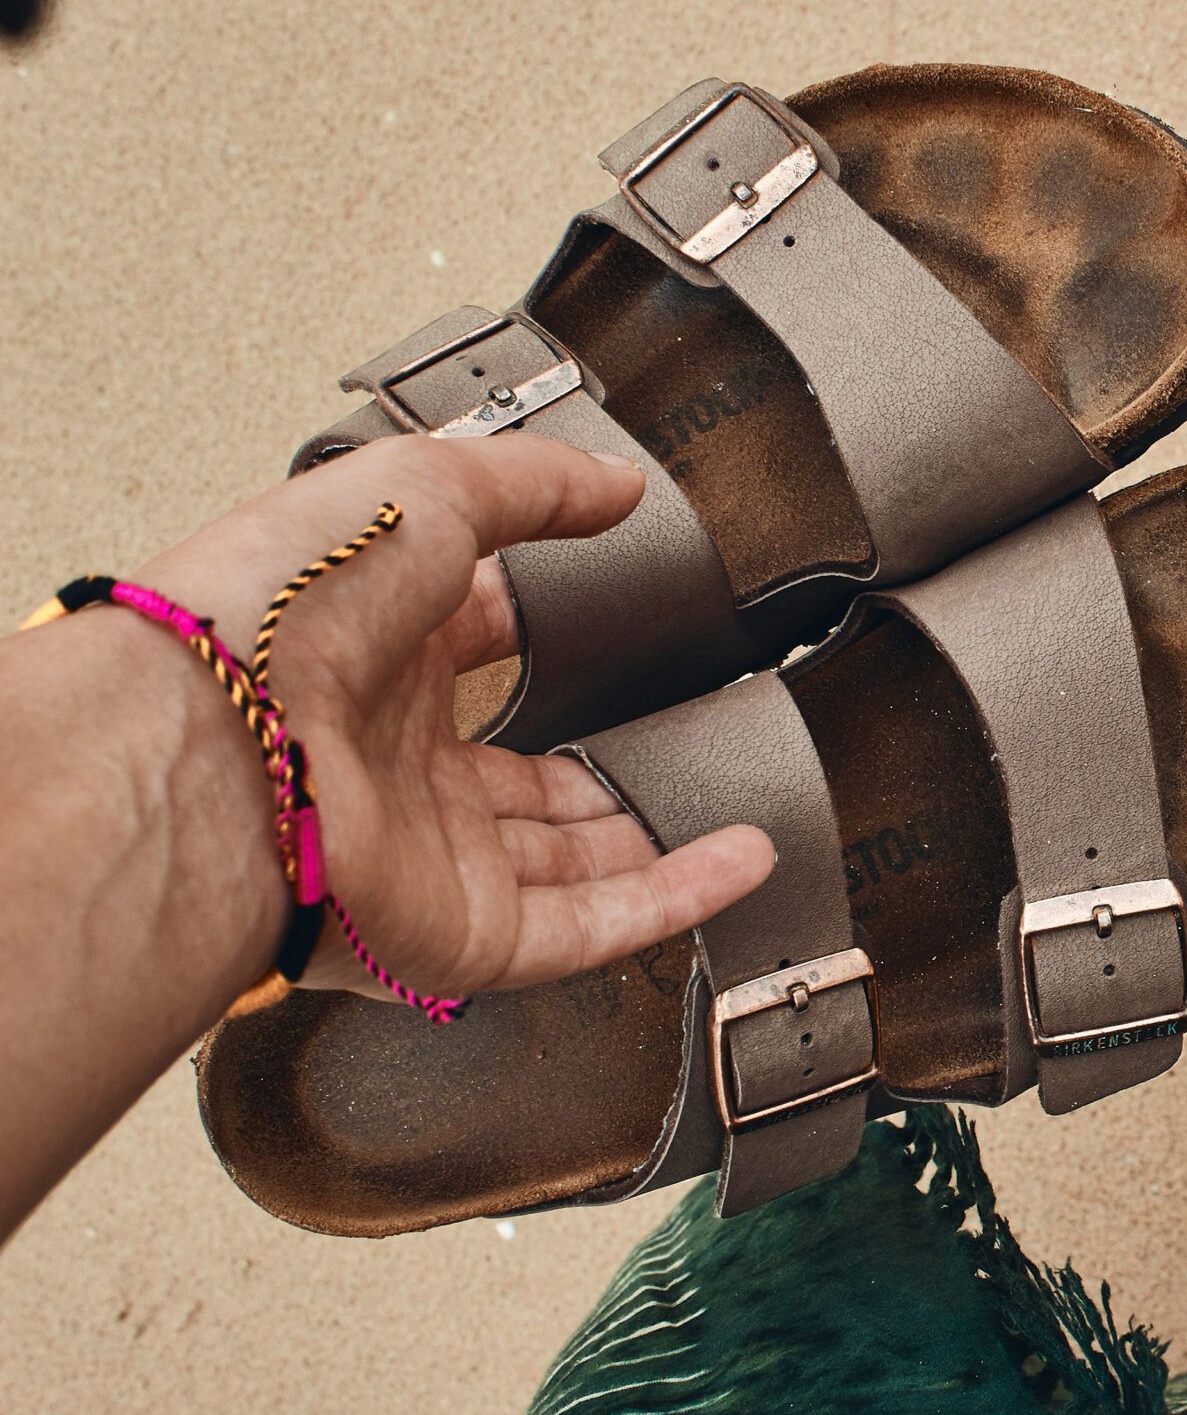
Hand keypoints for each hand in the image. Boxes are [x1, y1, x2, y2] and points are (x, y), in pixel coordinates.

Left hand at [136, 433, 772, 1001]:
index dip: (543, 629)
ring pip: (562, 859)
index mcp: (368, 650)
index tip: (612, 618)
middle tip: (670, 738)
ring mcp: (426, 854)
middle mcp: (390, 760)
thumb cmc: (279, 609)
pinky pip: (588, 927)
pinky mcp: (459, 933)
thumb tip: (616, 482)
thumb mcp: (424, 489)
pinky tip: (739, 861)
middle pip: (518, 773)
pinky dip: (674, 898)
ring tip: (725, 805)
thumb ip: (536, 482)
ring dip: (647, 836)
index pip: (474, 643)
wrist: (219, 742)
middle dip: (593, 762)